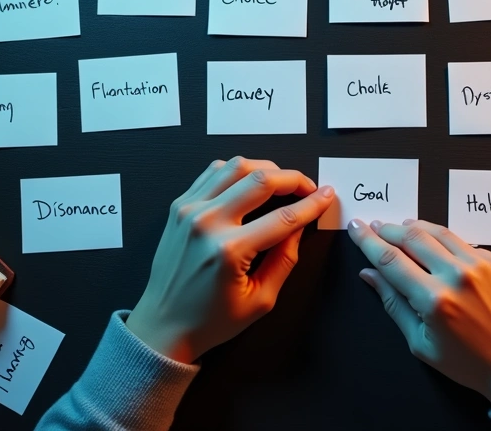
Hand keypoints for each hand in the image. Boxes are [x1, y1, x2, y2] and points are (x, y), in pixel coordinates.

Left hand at [126, 157, 333, 362]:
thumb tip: (299, 225)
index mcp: (229, 251)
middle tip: (308, 187)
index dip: (311, 204)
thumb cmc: (211, 319)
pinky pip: (212, 173)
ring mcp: (189, 210)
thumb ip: (284, 259)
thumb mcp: (261, 299)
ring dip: (266, 169)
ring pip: (236, 166)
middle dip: (293, 179)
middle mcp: (207, 223)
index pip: (283, 217)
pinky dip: (237, 171)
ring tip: (282, 182)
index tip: (327, 196)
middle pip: (261, 179)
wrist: (163, 324)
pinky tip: (250, 182)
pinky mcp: (179, 206)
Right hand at [349, 219, 490, 406]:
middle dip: (389, 229)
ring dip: (414, 227)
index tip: (356, 228)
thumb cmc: (468, 363)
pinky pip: (461, 241)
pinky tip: (434, 243)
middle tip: (375, 226)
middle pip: (412, 238)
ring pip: (438, 232)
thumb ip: (393, 303)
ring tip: (399, 227)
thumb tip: (369, 275)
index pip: (391, 260)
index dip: (368, 241)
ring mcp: (478, 264)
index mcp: (434, 299)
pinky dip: (442, 238)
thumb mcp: (421, 342)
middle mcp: (456, 275)